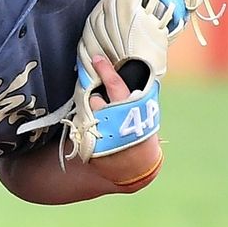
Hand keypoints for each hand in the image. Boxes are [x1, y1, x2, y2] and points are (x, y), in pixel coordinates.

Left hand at [87, 55, 161, 188]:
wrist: (136, 167)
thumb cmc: (141, 137)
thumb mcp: (145, 116)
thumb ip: (133, 99)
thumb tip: (120, 77)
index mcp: (131, 110)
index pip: (116, 86)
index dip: (106, 71)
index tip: (96, 58)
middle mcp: (115, 121)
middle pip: (95, 100)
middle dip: (96, 100)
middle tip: (103, 106)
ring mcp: (102, 135)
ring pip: (88, 114)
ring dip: (92, 115)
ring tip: (103, 124)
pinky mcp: (91, 147)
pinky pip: (83, 129)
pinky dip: (88, 128)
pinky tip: (98, 135)